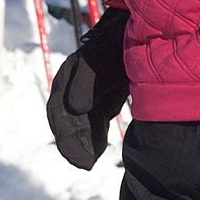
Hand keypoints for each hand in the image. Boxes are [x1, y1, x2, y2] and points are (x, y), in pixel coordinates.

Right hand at [47, 6, 129, 169]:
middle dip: (74, 145)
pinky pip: (92, 123)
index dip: (66, 136)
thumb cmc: (115, 46)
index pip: (60, 112)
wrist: (140, 35)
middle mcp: (72, 87)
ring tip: (90, 162)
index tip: (78, 157)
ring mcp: (85, 94)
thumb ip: (87, 82)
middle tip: (85, 164)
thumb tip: (75, 108)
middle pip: (68, 122)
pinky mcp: (100, 101)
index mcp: (68, 76)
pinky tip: (97, 152)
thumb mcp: (100, 61)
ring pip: (79, 126)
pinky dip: (92, 138)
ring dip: (82, 144)